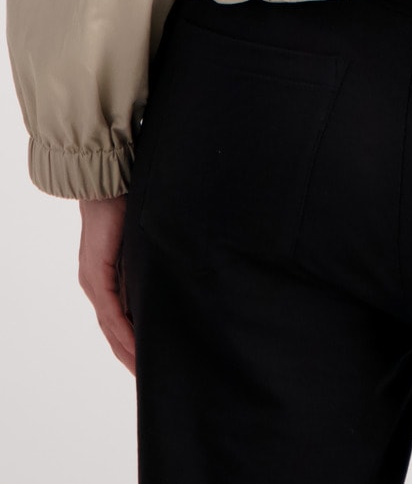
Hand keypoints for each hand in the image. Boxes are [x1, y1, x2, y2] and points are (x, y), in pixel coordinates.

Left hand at [78, 193, 135, 374]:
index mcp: (105, 276)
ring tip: (143, 370)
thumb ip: (149, 258)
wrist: (105, 183)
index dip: (130, 341)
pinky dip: (123, 332)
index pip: (117, 318)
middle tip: (148, 376)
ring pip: (110, 326)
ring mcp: (94, 281)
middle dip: (129, 355)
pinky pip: (111, 312)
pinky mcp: (97, 275)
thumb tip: (170, 270)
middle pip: (111, 330)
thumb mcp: (140, 239)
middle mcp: (95, 283)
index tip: (148, 359)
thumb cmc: (124, 202)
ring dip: (126, 350)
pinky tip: (135, 346)